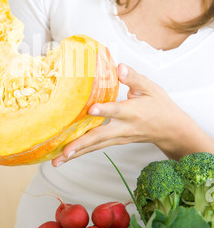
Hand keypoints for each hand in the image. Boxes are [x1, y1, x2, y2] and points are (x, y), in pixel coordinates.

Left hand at [51, 63, 205, 166]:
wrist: (170, 129)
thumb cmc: (159, 106)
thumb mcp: (150, 88)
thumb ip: (133, 77)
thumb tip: (119, 67)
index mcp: (132, 112)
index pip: (116, 111)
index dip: (104, 110)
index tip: (91, 109)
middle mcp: (124, 128)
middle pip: (100, 137)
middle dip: (81, 144)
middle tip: (64, 152)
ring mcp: (119, 137)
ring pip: (95, 146)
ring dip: (76, 153)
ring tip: (58, 160)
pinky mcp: (115, 141)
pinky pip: (96, 147)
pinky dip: (81, 152)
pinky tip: (66, 156)